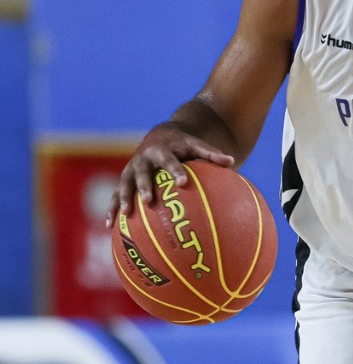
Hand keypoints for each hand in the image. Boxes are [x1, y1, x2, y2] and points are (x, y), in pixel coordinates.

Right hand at [108, 125, 235, 224]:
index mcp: (162, 150)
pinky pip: (115, 195)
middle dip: (144, 186)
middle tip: (148, 201)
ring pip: (125, 184)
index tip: (182, 182)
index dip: (175, 171)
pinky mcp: (124, 179)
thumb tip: (232, 162)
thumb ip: (212, 154)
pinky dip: (112, 209)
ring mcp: (131, 169)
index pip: (169, 160)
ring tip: (126, 215)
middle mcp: (143, 159)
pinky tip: (109, 226)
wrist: (160, 136)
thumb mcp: (196, 145)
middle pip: (142, 173)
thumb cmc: (183, 145)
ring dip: (123, 198)